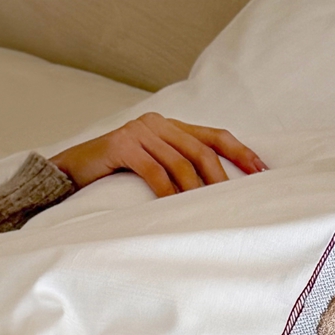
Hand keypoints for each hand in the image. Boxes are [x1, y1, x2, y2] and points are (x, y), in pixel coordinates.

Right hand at [50, 113, 266, 195]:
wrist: (72, 171)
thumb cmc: (117, 175)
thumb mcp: (154, 167)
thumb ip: (179, 169)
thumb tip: (217, 194)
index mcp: (171, 126)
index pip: (214, 136)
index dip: (241, 152)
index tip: (262, 172)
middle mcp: (158, 124)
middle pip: (202, 149)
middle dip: (222, 178)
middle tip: (236, 202)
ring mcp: (139, 132)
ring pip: (181, 161)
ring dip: (197, 190)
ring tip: (209, 211)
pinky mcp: (122, 145)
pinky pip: (155, 171)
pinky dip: (169, 192)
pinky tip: (176, 209)